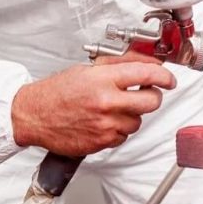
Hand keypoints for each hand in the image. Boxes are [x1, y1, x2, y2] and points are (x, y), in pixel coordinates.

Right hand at [11, 58, 175, 156]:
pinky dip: (119, 129)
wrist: (33, 115)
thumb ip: (118, 65)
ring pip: (139, 121)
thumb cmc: (56, 92)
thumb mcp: (87, 69)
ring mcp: (105, 125)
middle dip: (154, 96)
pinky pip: (124, 136)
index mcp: (102, 80)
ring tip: (113, 108)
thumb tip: (144, 61)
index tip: (168, 79)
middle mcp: (106, 102)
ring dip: (132, 115)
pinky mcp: (102, 142)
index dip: (164, 76)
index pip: (146, 74)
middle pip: (151, 101)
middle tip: (148, 93)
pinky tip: (104, 121)